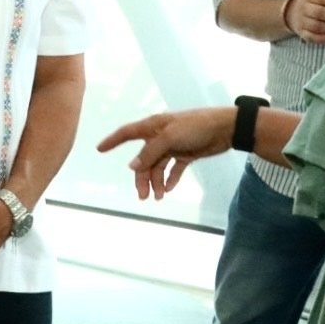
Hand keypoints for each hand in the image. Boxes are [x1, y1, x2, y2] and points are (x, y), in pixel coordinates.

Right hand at [96, 107, 234, 199]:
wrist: (225, 129)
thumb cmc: (195, 127)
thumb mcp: (169, 138)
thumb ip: (150, 153)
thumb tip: (132, 167)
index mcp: (153, 127)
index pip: (127, 133)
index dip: (112, 141)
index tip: (99, 149)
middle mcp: (159, 136)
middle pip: (143, 160)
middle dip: (142, 178)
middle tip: (143, 196)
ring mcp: (172, 146)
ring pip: (157, 167)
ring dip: (156, 182)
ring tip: (159, 196)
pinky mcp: (185, 154)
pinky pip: (173, 169)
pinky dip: (170, 179)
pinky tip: (169, 189)